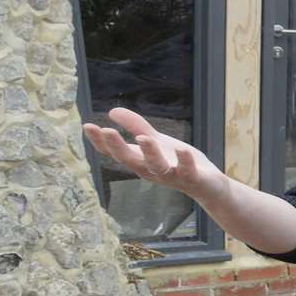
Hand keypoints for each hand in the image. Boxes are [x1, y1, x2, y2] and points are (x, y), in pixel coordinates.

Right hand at [83, 107, 228, 202]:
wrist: (207, 186)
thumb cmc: (177, 162)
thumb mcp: (155, 141)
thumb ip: (136, 126)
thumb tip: (111, 110)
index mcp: (140, 161)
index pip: (115, 152)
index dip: (100, 141)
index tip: (88, 126)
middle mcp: (151, 170)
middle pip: (130, 160)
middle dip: (118, 146)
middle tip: (107, 130)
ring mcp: (171, 176)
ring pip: (157, 167)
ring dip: (150, 153)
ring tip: (145, 138)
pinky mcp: (192, 178)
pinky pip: (187, 171)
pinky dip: (184, 161)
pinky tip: (182, 149)